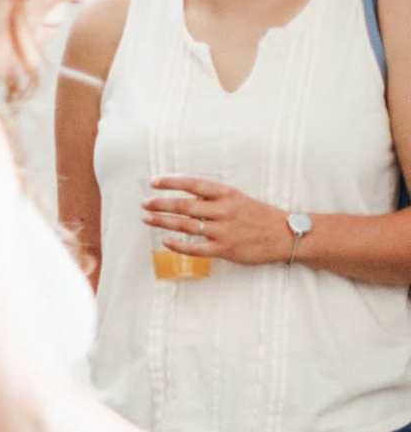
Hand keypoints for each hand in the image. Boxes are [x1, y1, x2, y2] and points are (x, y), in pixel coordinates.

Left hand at [144, 175, 294, 266]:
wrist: (287, 236)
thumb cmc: (260, 216)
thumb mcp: (240, 199)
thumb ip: (215, 198)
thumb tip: (188, 196)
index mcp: (228, 195)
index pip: (195, 184)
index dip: (172, 182)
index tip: (154, 182)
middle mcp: (224, 211)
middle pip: (185, 205)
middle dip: (161, 204)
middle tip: (145, 203)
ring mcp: (224, 231)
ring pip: (186, 225)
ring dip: (163, 222)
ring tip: (147, 219)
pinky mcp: (224, 249)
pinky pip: (195, 248)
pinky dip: (177, 244)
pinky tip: (165, 241)